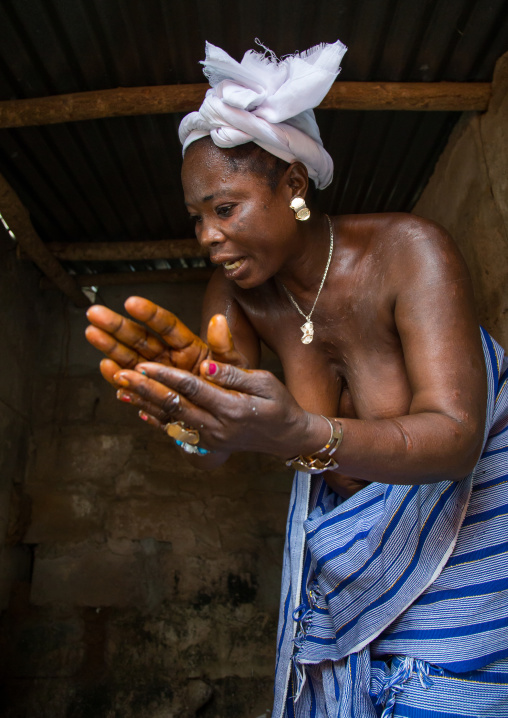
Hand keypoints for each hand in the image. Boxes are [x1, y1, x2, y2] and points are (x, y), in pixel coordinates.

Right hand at [85, 297, 248, 420]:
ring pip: (130, 358)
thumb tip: (219, 321)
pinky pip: (132, 386)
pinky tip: (106, 367)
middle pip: (140, 338)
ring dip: (110, 347)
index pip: (166, 325)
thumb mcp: (232, 366)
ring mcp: (156, 375)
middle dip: (117, 326)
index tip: (131, 302)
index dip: (148, 314)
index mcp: (187, 345)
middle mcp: (167, 357)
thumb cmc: (231, 387)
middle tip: (94, 313)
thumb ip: (224, 346)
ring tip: (91, 333)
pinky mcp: (150, 394)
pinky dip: (119, 378)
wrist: (227, 418)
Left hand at [113, 359, 328, 458]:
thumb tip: (205, 364)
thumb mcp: (265, 382)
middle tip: (122, 374)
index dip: (167, 376)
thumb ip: (233, 374)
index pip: (194, 389)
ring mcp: (210, 439)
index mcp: (233, 408)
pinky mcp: (205, 443)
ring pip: (170, 420)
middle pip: (175, 407)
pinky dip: (153, 418)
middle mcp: (218, 428)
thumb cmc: (279, 403)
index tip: (144, 364)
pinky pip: (175, 431)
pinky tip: (135, 406)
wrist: (286, 437)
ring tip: (121, 387)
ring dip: (144, 404)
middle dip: (146, 390)